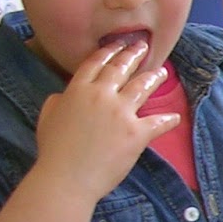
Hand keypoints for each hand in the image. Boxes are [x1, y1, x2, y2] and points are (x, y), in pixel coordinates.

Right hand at [32, 42, 178, 204]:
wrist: (67, 177)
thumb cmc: (54, 150)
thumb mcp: (47, 118)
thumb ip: (58, 101)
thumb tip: (64, 95)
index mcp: (78, 90)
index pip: (96, 63)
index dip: (109, 52)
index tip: (118, 44)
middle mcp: (102, 95)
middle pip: (121, 69)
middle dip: (133, 55)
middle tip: (143, 46)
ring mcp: (121, 112)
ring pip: (141, 87)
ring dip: (153, 77)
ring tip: (161, 71)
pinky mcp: (137, 132)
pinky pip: (158, 122)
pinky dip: (168, 120)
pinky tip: (175, 117)